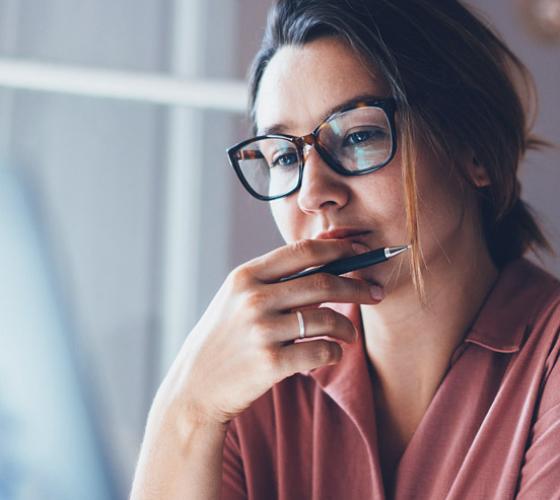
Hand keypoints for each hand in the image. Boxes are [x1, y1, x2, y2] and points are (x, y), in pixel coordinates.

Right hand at [154, 238, 382, 426]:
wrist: (195, 385)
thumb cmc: (224, 338)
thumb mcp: (237, 298)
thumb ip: (273, 279)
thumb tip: (324, 258)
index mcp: (246, 276)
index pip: (302, 251)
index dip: (338, 248)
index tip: (361, 250)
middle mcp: (253, 298)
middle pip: (322, 283)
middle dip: (357, 286)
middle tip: (375, 293)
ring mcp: (261, 331)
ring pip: (327, 319)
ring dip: (348, 327)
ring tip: (350, 335)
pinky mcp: (270, 363)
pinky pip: (321, 352)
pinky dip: (334, 352)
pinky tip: (332, 353)